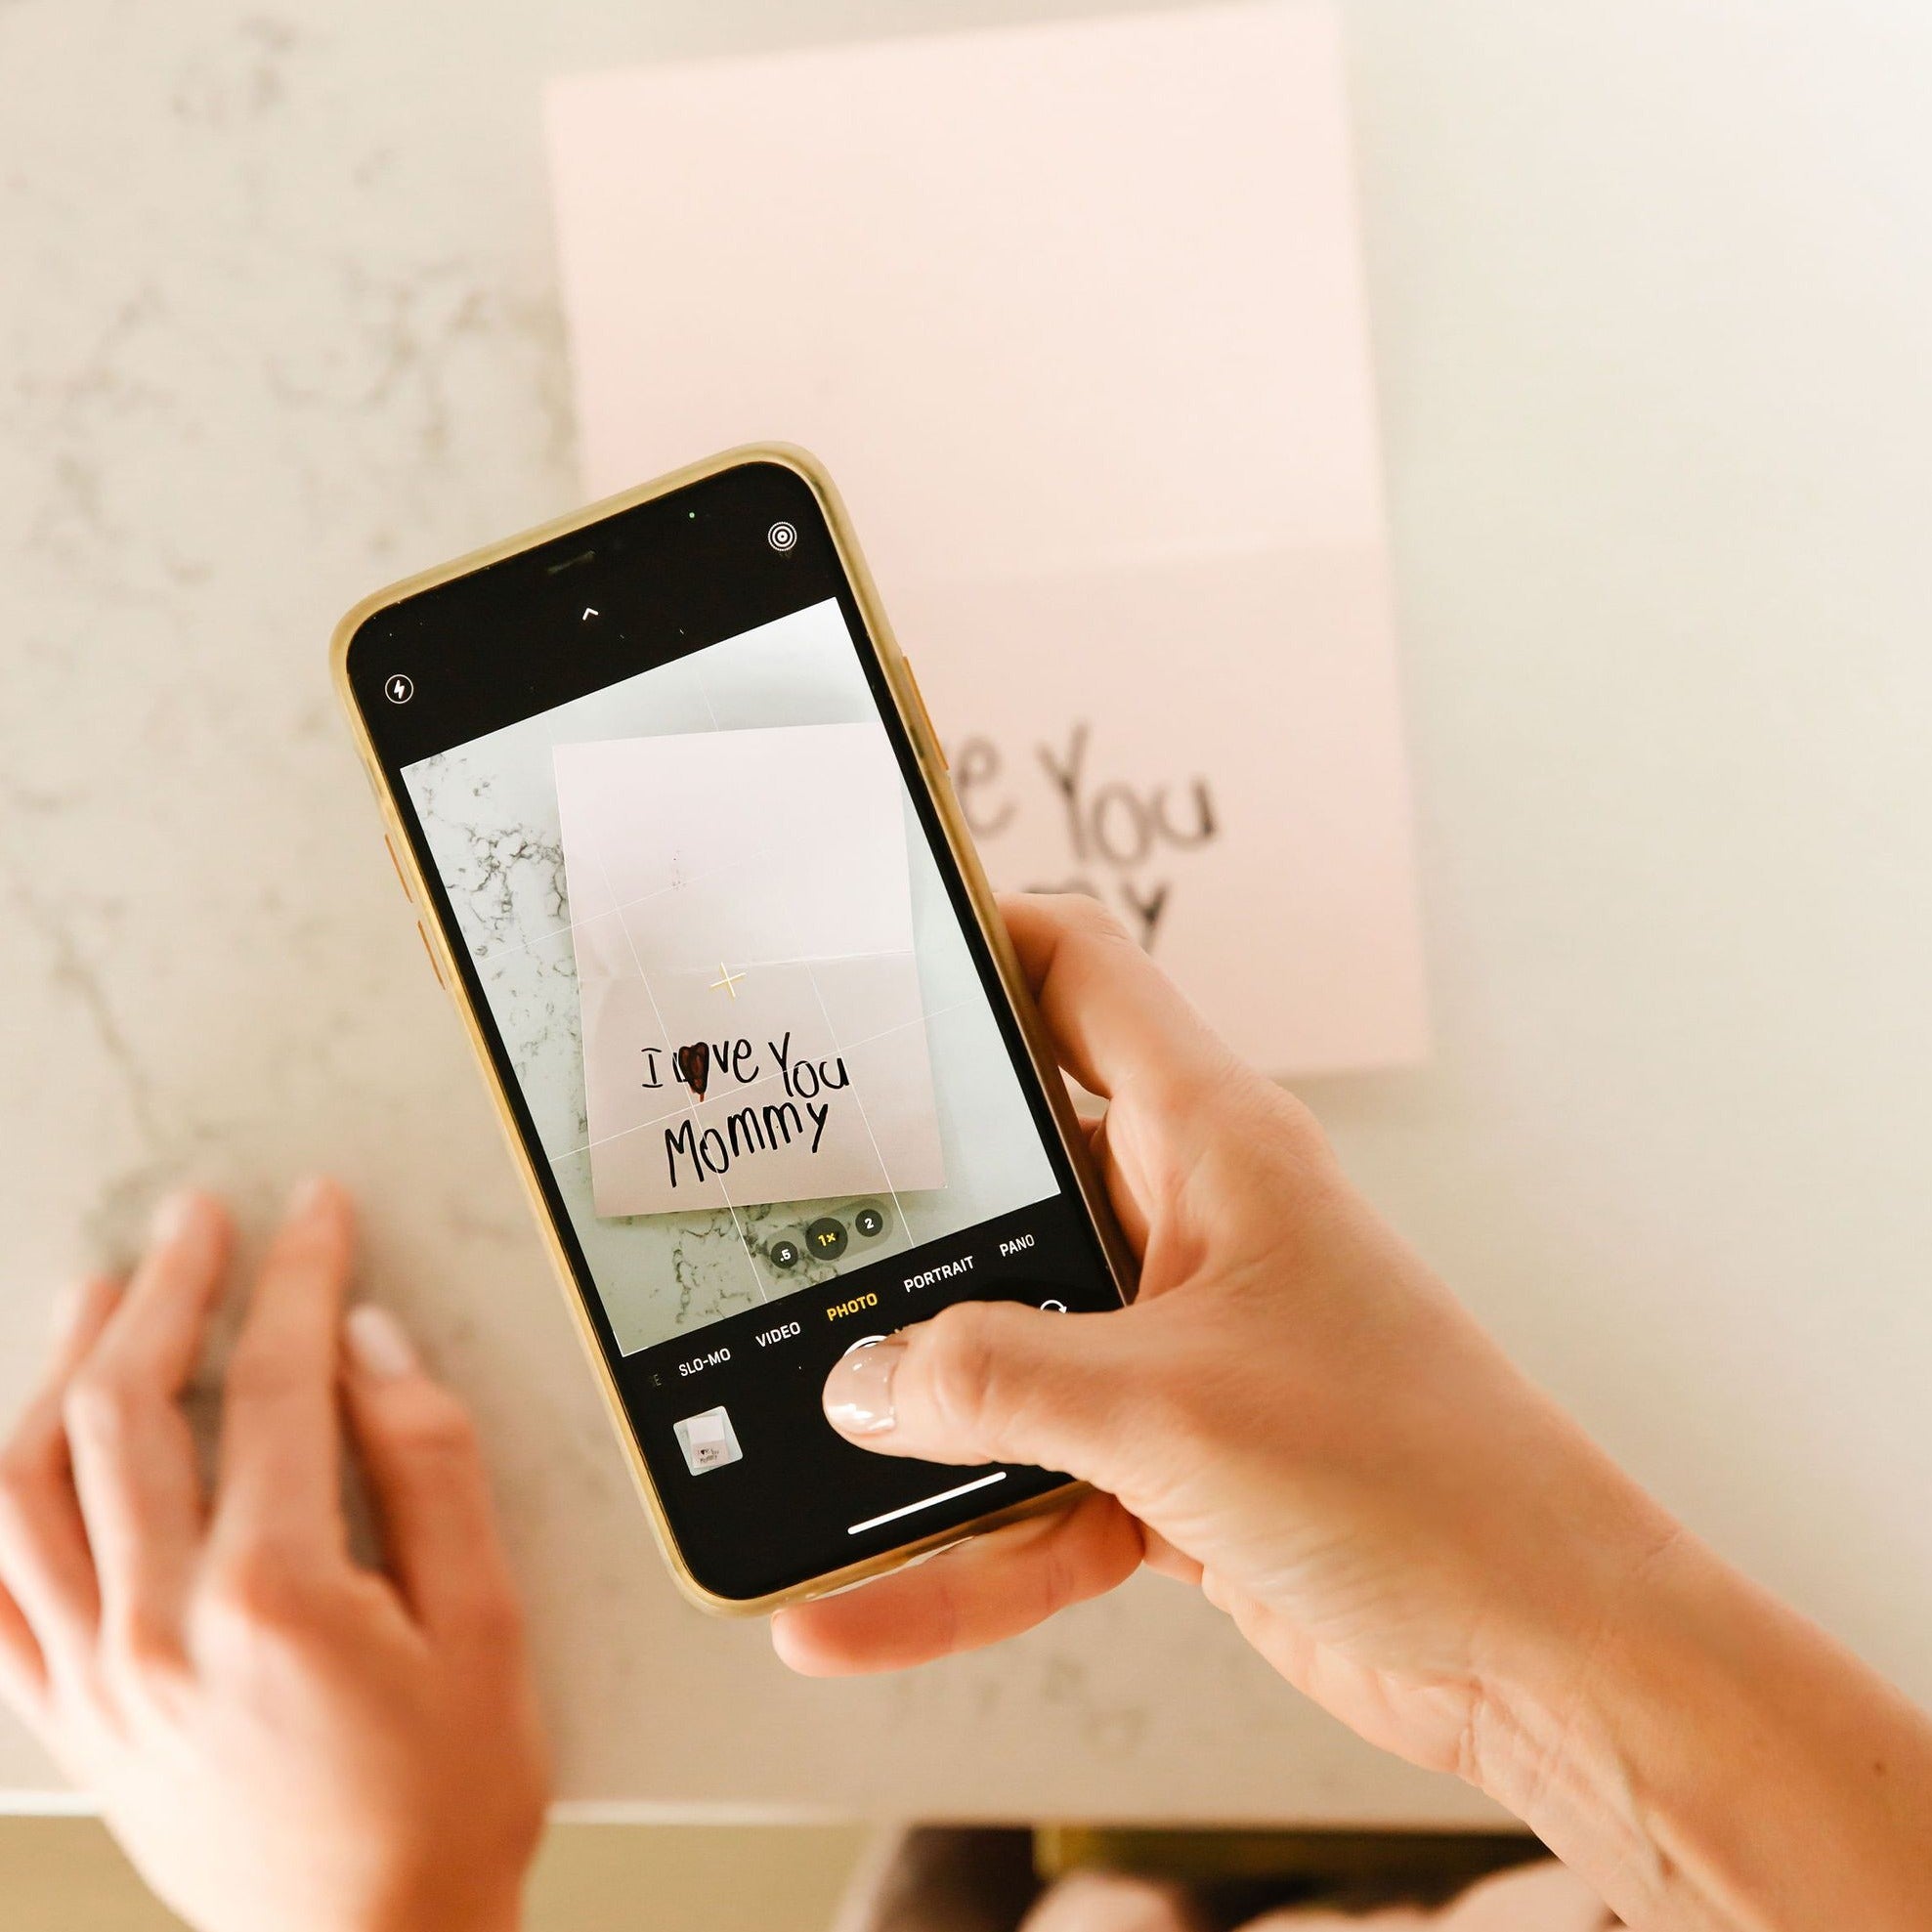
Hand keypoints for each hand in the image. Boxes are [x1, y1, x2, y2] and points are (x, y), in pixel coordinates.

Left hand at [0, 1180, 547, 1931]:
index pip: (272, 1386)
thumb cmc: (443, 1804)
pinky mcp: (78, 1722)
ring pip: (28, 1488)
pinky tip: (16, 1454)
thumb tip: (373, 1350)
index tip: (314, 1216)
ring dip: (60, 1373)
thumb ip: (430, 1468)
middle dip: (168, 1290)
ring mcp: (99, 1680)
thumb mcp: (485, 1622)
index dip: (297, 1277)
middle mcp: (158, 1630)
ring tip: (99, 1299)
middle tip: (198, 1223)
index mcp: (272, 1597)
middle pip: (126, 1412)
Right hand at [775, 893, 1668, 1776]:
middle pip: (1010, 1170)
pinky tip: (851, 1612)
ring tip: (777, 1432)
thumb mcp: (1172, 1409)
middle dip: (896, 1194)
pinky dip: (951, 1551)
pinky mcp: (1166, 1463)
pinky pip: (1027, 1487)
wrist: (1536, 1648)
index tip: (861, 943)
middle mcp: (1185, 1227)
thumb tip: (859, 1381)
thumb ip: (997, 1379)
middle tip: (766, 1190)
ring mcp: (1171, 1350)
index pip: (1078, 979)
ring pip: (1001, 1350)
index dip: (977, 937)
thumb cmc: (1420, 1478)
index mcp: (1209, 1144)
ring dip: (906, 1408)